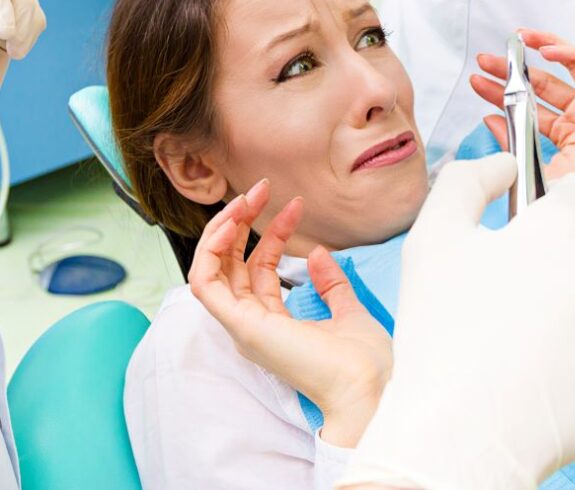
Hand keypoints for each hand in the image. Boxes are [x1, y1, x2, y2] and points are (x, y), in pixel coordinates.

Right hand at [188, 179, 392, 447]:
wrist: (370, 386)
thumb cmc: (363, 361)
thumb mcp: (348, 310)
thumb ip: (330, 284)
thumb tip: (316, 252)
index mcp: (273, 323)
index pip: (258, 269)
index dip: (272, 233)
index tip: (297, 205)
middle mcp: (252, 324)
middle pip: (231, 265)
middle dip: (241, 222)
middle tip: (262, 188)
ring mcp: (244, 325)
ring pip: (211, 270)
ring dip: (223, 229)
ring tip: (246, 198)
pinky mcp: (241, 325)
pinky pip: (204, 284)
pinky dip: (209, 252)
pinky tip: (228, 225)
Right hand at [340, 156, 574, 489]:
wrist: (466, 430)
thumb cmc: (445, 332)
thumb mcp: (435, 235)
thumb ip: (470, 179)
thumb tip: (504, 163)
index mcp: (567, 226)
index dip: (550, 210)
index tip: (525, 238)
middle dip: (559, 263)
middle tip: (511, 299)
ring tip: (524, 341)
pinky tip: (547, 371)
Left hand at [471, 29, 574, 226]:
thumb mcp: (538, 167)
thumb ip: (514, 142)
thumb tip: (489, 119)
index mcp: (564, 132)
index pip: (529, 105)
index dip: (503, 92)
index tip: (478, 81)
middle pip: (544, 83)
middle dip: (514, 70)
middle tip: (487, 60)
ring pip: (571, 67)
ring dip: (545, 49)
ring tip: (519, 40)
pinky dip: (574, 55)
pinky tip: (549, 51)